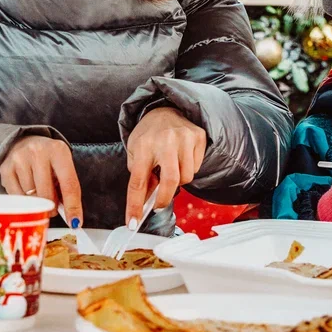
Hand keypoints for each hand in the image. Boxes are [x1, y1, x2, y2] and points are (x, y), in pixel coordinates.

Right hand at [0, 136, 82, 226]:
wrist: (25, 142)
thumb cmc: (48, 159)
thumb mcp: (62, 166)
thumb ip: (67, 188)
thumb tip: (72, 219)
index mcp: (58, 150)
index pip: (69, 184)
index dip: (72, 206)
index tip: (75, 223)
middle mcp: (38, 151)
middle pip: (46, 194)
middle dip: (50, 207)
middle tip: (51, 207)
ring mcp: (19, 159)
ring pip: (30, 197)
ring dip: (36, 202)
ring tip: (38, 193)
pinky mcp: (5, 168)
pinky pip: (15, 196)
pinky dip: (23, 199)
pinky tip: (26, 190)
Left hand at [124, 107, 205, 227]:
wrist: (166, 109)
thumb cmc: (149, 134)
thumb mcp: (135, 151)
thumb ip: (140, 175)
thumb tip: (146, 202)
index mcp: (143, 145)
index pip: (138, 181)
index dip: (135, 205)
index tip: (133, 222)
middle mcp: (165, 141)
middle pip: (169, 182)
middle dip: (163, 199)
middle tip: (157, 204)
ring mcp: (184, 138)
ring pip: (186, 178)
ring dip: (177, 181)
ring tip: (170, 168)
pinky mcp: (198, 138)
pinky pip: (196, 168)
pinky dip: (188, 170)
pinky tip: (180, 158)